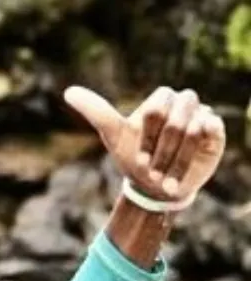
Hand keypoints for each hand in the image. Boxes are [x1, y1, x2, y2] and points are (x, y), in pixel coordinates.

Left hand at [64, 85, 225, 200]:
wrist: (157, 186)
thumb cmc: (135, 159)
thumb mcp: (113, 136)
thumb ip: (96, 111)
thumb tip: (67, 91)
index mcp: (159, 101)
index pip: (155, 109)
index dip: (147, 138)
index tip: (138, 161)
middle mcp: (181, 103)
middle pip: (175, 118)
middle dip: (162, 151)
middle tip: (152, 173)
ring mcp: (200, 114)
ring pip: (192, 128)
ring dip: (176, 159)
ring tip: (165, 180)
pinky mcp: (214, 128)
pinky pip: (210, 129)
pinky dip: (195, 151)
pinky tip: (185, 168)